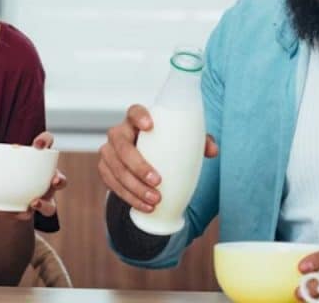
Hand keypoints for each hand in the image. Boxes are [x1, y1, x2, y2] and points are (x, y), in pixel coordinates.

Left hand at [0, 131, 67, 220]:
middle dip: (59, 179)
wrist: (8, 198)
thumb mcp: (3, 162)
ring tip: (33, 203)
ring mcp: (43, 200)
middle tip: (53, 180)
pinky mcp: (30, 214)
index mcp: (41, 160)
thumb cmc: (8, 173)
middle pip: (61, 180)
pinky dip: (13, 213)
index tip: (38, 144)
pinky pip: (26, 215)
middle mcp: (47, 181)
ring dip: (44, 204)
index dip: (46, 141)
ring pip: (51, 206)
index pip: (48, 143)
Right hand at [97, 104, 217, 211]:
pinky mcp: (105, 170)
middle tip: (157, 181)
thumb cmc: (166, 145)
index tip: (150, 127)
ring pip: (115, 168)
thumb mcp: (182, 141)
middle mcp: (119, 133)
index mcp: (137, 121)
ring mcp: (109, 152)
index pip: (134, 111)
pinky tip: (144, 206)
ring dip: (133, 186)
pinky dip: (128, 197)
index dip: (139, 117)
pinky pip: (111, 184)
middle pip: (121, 144)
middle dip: (137, 164)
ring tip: (155, 200)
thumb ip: (199, 141)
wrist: (145, 161)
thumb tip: (213, 150)